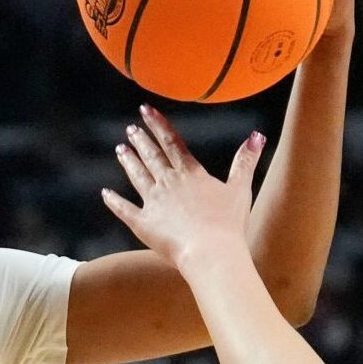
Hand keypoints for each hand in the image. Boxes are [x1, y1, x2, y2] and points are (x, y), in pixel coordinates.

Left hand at [101, 107, 264, 270]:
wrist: (211, 252)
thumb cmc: (229, 224)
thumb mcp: (240, 189)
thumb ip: (245, 161)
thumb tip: (257, 136)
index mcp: (191, 174)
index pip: (172, 143)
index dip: (159, 125)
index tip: (146, 111)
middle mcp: (169, 183)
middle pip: (152, 157)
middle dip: (141, 141)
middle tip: (130, 129)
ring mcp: (154, 203)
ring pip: (138, 177)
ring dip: (129, 162)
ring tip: (120, 150)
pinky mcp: (143, 224)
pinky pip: (125, 210)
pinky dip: (114, 201)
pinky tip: (105, 193)